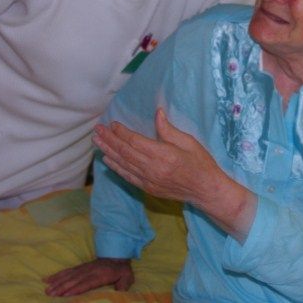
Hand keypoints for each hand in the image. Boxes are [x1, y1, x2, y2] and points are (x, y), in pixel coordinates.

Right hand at [44, 258, 134, 296]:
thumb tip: (119, 293)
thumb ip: (123, 286)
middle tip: (50, 294)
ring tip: (47, 289)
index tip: (65, 294)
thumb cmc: (122, 271)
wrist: (118, 256)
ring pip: (68, 275)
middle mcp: (90, 270)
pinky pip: (67, 271)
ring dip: (57, 282)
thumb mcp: (127, 278)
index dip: (76, 288)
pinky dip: (57, 275)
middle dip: (62, 287)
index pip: (87, 282)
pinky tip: (47, 279)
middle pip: (74, 280)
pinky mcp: (80, 267)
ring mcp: (84, 268)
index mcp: (101, 275)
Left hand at [93, 109, 218, 204]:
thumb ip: (169, 130)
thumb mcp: (189, 142)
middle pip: (125, 152)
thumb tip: (157, 113)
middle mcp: (153, 169)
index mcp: (164, 155)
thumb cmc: (201, 163)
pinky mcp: (148, 188)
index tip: (112, 124)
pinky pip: (128, 176)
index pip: (135, 142)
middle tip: (96, 130)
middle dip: (109, 140)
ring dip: (108, 152)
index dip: (122, 132)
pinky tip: (107, 159)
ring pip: (123, 164)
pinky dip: (116, 167)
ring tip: (96, 141)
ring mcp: (149, 180)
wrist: (206, 190)